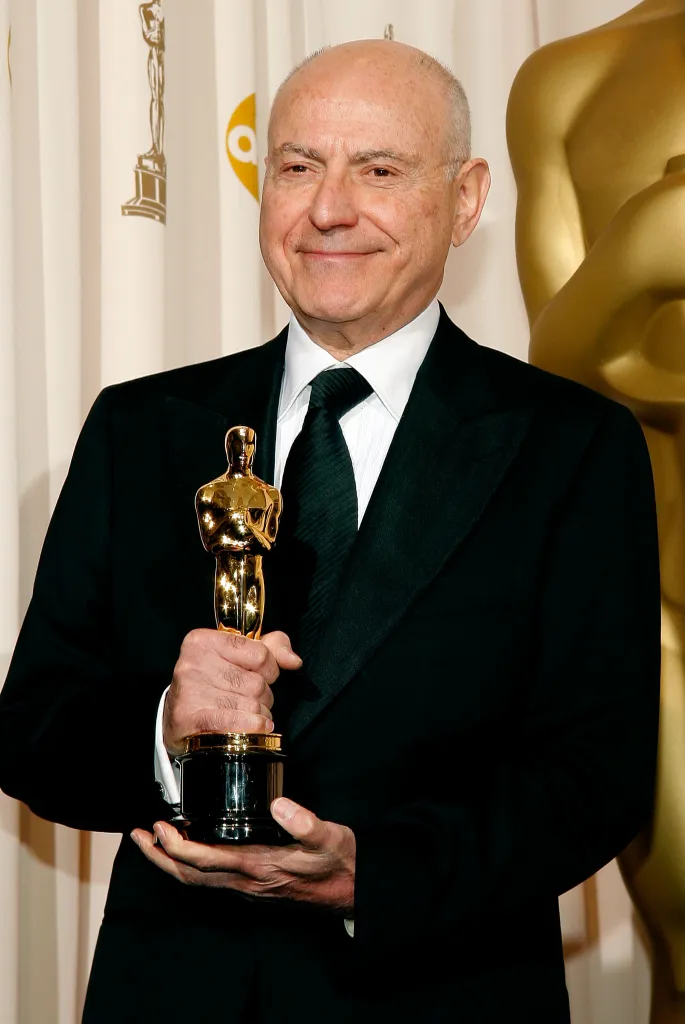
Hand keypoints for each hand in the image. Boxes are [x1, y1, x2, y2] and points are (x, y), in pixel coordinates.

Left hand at [131, 798, 355, 913]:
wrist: (353, 891)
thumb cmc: (341, 864)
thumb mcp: (329, 838)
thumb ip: (305, 821)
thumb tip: (278, 803)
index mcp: (259, 867)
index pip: (205, 862)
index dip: (176, 846)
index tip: (159, 826)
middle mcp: (247, 882)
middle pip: (189, 876)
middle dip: (159, 857)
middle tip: (138, 835)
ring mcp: (248, 888)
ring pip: (197, 881)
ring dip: (169, 863)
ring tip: (152, 842)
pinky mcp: (253, 885)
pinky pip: (210, 880)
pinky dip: (190, 866)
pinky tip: (188, 850)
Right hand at [163, 629, 301, 755]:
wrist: (178, 717)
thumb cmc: (213, 683)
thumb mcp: (239, 656)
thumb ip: (272, 648)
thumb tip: (294, 661)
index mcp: (204, 640)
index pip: (261, 653)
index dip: (270, 669)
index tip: (261, 674)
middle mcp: (192, 662)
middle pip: (257, 683)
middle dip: (263, 695)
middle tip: (250, 698)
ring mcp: (189, 690)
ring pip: (250, 705)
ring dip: (258, 714)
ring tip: (247, 714)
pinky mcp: (188, 717)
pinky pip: (235, 722)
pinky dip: (252, 727)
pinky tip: (256, 728)